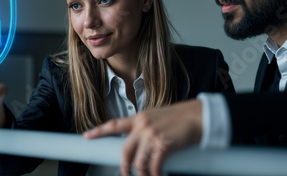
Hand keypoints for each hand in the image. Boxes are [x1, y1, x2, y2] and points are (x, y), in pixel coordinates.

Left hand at [83, 99, 202, 175]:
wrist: (199, 116)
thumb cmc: (181, 117)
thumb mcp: (157, 117)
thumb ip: (145, 127)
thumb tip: (139, 142)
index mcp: (139, 118)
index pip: (114, 125)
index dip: (99, 131)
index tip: (87, 136)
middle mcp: (142, 126)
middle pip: (124, 151)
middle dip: (124, 167)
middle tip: (125, 174)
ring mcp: (152, 136)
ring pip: (139, 162)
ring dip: (143, 175)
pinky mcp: (163, 146)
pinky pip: (154, 167)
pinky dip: (156, 175)